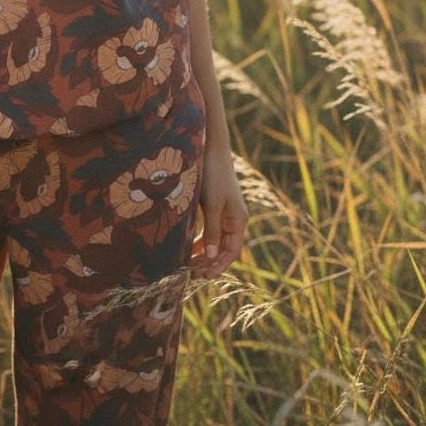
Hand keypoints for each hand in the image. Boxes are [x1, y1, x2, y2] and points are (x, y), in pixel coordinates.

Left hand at [191, 143, 247, 278]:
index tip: (204, 276)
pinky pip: (209, 230)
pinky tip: (187, 246)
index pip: (231, 252)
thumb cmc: (213, 175)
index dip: (218, 266)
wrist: (211, 148)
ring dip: (203, 253)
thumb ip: (212, 231)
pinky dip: (199, 239)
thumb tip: (210, 257)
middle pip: (223, 248)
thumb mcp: (212, 205)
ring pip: (215, 240)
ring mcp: (224, 213)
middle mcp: (234, 219)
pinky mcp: (214, 206)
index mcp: (238, 220)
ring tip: (188, 264)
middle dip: (209, 262)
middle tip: (191, 274)